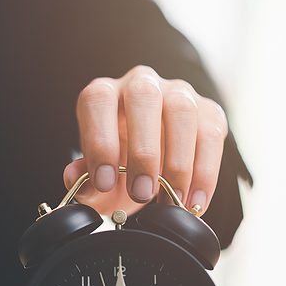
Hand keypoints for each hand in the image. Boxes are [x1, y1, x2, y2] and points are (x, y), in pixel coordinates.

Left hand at [64, 65, 228, 215]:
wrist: (151, 166)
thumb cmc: (118, 166)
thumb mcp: (97, 177)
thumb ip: (83, 180)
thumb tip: (74, 177)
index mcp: (103, 94)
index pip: (98, 102)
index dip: (100, 141)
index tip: (104, 183)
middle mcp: (140, 84)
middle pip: (143, 98)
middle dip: (143, 150)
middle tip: (141, 194)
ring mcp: (177, 93)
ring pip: (182, 111)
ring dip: (178, 161)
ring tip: (171, 201)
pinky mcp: (208, 111)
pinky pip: (211, 134)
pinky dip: (205, 172)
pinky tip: (195, 201)